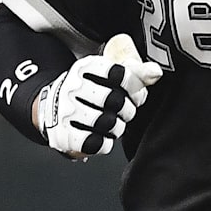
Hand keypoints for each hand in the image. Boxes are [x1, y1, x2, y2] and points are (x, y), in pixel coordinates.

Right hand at [36, 34, 162, 157]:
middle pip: (115, 100)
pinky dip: (104, 143)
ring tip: (113, 123)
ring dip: (117, 127)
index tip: (135, 95)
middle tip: (125, 111)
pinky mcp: (64, 135)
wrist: (54, 108)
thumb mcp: (111, 74)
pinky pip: (94, 143)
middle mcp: (73, 87)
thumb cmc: (92, 90)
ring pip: (106, 123)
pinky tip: (102, 137)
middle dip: (127, 109)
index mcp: (87, 67)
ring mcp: (67, 111)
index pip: (120, 74)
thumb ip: (137, 72)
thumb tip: (156, 72)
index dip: (135, 87)